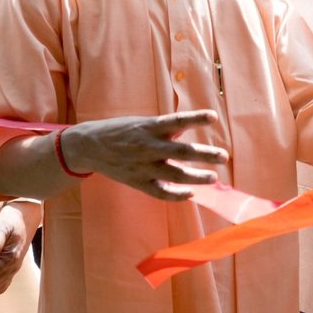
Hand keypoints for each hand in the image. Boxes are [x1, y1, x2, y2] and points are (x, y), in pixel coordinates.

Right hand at [59, 111, 227, 200]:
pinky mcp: (138, 181)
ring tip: (213, 177)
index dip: (196, 119)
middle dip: (205, 155)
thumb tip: (185, 130)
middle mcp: (148, 146)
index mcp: (150, 127)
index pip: (177, 121)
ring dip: (197, 177)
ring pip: (175, 174)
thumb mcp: (140, 123)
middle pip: (182, 152)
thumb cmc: (119, 131)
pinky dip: (176, 195)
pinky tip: (190, 194)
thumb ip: (163, 128)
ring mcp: (143, 166)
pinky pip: (160, 192)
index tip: (213, 117)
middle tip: (223, 156)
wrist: (88, 146)